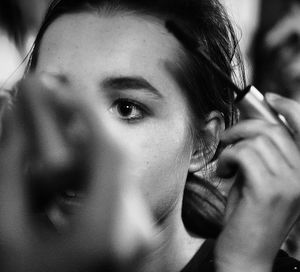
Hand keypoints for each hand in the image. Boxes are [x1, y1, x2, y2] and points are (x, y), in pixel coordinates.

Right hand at [0, 74, 154, 270]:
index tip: (69, 84)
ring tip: (53, 137)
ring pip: (116, 170)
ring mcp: (139, 231)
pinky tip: (64, 171)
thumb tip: (13, 118)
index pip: (110, 151)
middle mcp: (134, 229)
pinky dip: (91, 169)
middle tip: (56, 100)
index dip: (90, 110)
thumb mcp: (7, 232)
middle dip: (84, 124)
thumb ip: (10, 172)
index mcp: (106, 231)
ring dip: (84, 147)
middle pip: (114, 156)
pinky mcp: (136, 230)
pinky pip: (116, 186)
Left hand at [215, 93, 299, 271]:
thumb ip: (262, 153)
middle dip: (242, 127)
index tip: (268, 97)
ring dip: (232, 146)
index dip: (289, 107)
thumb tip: (250, 126)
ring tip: (227, 163)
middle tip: (227, 139)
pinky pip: (243, 154)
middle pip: (271, 129)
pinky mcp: (268, 190)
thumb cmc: (251, 215)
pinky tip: (225, 171)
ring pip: (255, 140)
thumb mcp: (261, 179)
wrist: (247, 253)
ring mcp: (289, 182)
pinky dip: (227, 158)